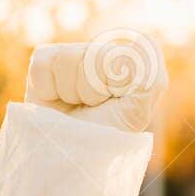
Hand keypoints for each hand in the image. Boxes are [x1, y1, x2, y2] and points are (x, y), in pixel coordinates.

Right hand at [25, 32, 166, 132]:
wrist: (69, 157)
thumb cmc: (107, 136)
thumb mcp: (137, 112)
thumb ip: (151, 78)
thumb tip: (145, 39)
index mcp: (128, 62)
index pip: (122, 53)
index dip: (114, 83)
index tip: (114, 102)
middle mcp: (102, 53)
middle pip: (95, 54)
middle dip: (92, 89)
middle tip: (92, 107)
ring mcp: (72, 55)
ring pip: (69, 58)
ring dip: (71, 91)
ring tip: (74, 106)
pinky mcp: (43, 61)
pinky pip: (44, 63)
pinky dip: (48, 88)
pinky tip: (55, 101)